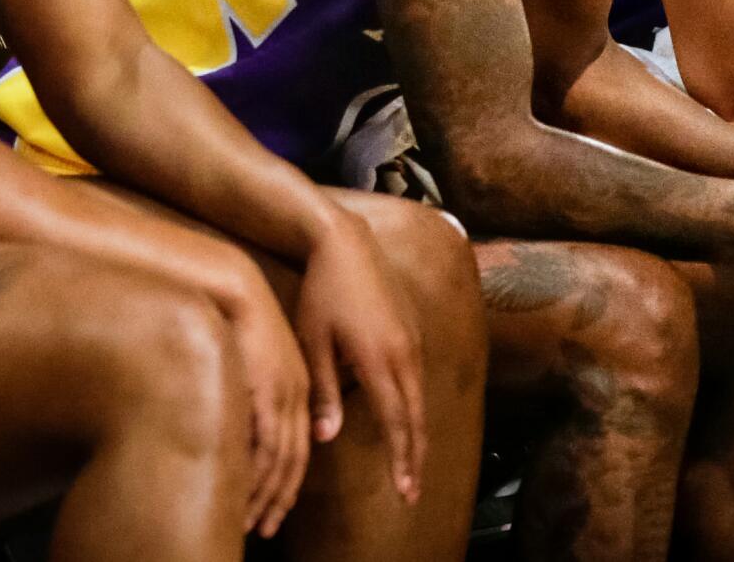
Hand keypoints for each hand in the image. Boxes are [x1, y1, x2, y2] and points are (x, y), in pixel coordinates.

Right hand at [217, 270, 311, 537]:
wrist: (235, 287)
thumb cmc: (238, 318)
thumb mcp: (257, 359)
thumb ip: (260, 394)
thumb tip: (251, 424)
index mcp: (299, 385)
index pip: (300, 447)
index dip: (288, 482)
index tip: (276, 509)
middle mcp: (298, 393)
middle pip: (296, 461)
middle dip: (282, 500)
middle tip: (266, 528)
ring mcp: (285, 394)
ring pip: (285, 460)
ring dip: (270, 496)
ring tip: (255, 523)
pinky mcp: (269, 391)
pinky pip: (267, 445)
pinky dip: (257, 476)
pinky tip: (244, 495)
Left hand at [291, 213, 426, 508]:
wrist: (345, 241)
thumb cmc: (320, 291)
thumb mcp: (313, 341)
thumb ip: (324, 391)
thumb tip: (326, 438)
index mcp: (380, 359)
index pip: (397, 422)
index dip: (402, 460)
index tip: (404, 491)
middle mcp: (405, 353)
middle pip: (416, 417)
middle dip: (415, 457)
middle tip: (412, 492)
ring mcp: (413, 340)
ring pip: (420, 397)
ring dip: (416, 432)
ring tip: (410, 463)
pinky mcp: (413, 328)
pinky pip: (417, 376)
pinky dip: (413, 405)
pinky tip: (404, 419)